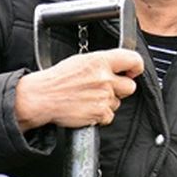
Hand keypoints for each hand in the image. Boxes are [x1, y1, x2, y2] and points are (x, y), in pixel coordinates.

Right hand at [15, 49, 143, 130]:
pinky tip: (86, 108)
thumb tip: (120, 67)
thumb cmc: (57, 80)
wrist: (40, 97)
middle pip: (130, 86)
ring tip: (88, 98)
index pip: (133, 60)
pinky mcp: (99, 112)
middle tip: (104, 89)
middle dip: (120, 89)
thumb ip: (103, 63)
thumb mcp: (81, 61)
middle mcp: (104, 78)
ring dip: (107, 102)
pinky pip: (109, 116)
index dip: (136, 67)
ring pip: (118, 102)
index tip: (132, 72)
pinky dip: (99, 116)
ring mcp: (103, 96)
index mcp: (100, 61)